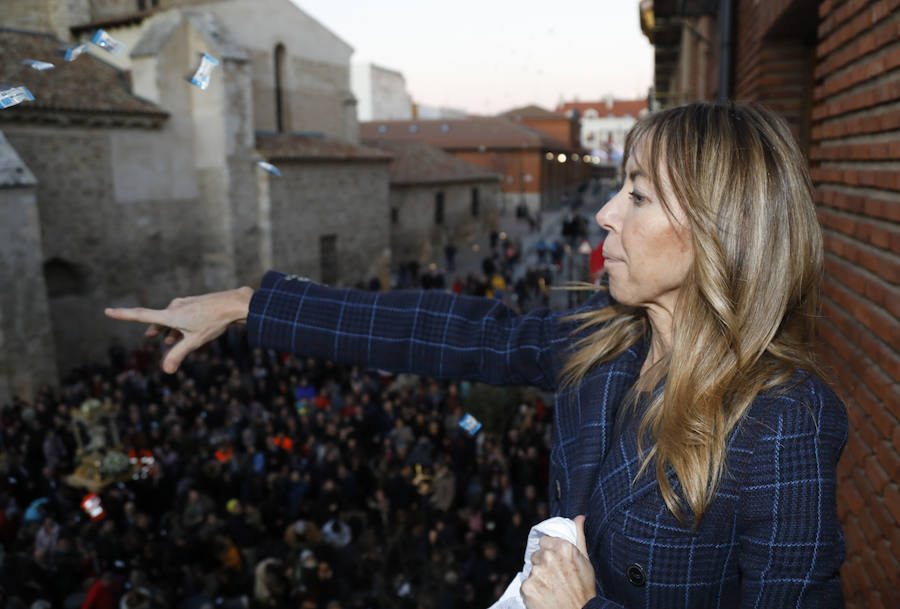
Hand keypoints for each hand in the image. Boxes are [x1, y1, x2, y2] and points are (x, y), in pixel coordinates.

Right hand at [105, 287, 252, 373]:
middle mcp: (175, 306)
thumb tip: (165, 370)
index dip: (122, 314)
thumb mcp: (195, 341)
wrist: (235, 304)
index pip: (141, 315)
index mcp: (170, 314)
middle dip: (158, 331)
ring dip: (171, 330)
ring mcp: (185, 303)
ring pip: (172, 318)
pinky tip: (192, 330)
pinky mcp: (194, 302)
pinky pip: (183, 314)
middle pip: (160, 321)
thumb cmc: (214, 322)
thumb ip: (178, 355)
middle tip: (151, 337)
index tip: (107, 311)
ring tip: (172, 340)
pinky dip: (181, 325)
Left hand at [521, 515, 595, 608]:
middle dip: (543, 565)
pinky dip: (533, 592)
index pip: (544, 542)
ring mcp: (537, 572)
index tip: (555, 563)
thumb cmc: (584, 590)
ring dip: (539, 579)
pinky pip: (526, 585)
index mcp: (563, 548)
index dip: (549, 552)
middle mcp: (548, 557)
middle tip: (555, 579)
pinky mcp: (527, 587)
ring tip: (552, 590)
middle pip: (536, 556)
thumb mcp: (585, 561)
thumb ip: (578, 536)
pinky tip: (544, 597)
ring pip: (532, 571)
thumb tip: (579, 517)